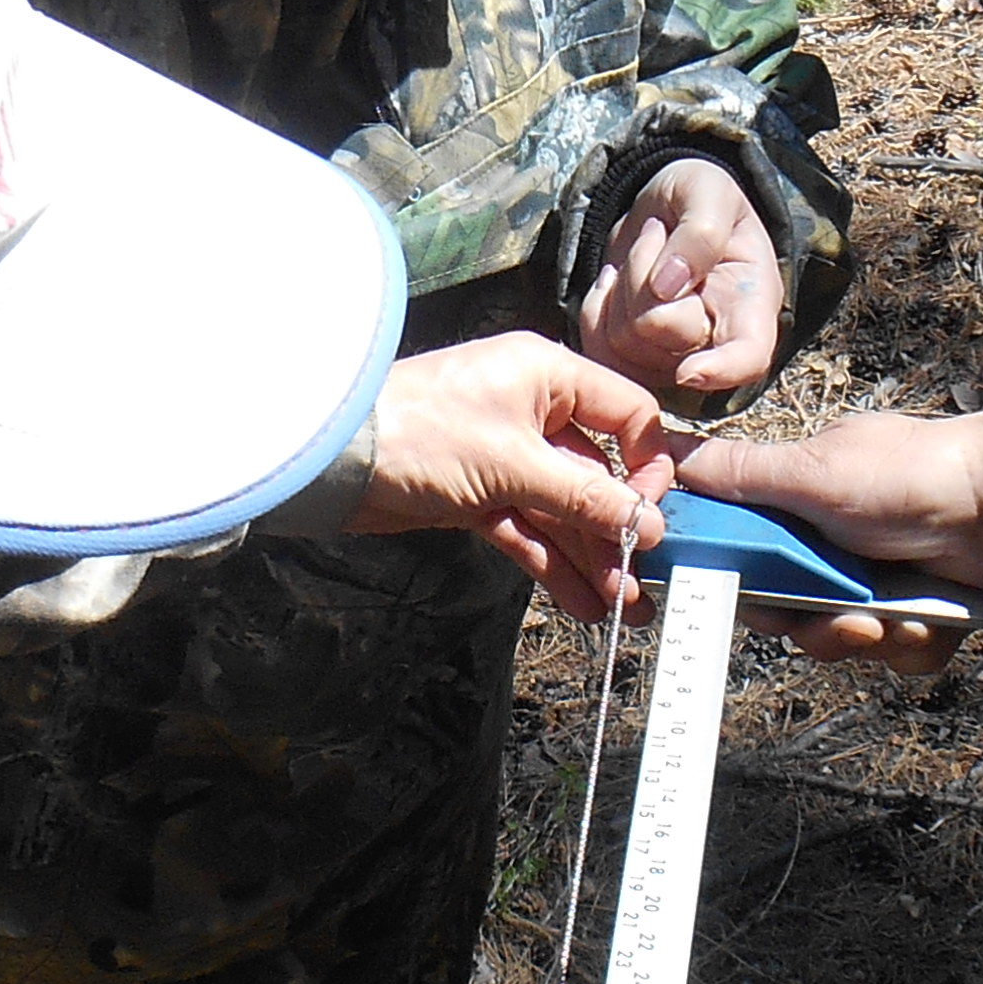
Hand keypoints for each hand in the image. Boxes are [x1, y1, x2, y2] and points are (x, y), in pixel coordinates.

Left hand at [358, 341, 672, 621]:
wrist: (332, 461)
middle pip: (594, 475)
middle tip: (640, 580)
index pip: (627, 416)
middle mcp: (531, 410)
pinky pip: (527, 527)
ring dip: (588, 556)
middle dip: (616, 530)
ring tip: (618, 606)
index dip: (646, 466)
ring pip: (560, 509)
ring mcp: (504, 454)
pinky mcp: (477, 491)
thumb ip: (586, 499)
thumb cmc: (418, 433)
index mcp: (548, 377)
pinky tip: (579, 599)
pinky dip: (550, 560)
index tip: (650, 515)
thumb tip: (647, 525)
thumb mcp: (515, 466)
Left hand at [578, 164, 781, 400]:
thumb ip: (701, 231)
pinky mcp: (634, 359)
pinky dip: (596, 310)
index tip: (688, 370)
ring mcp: (672, 356)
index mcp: (751, 303)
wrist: (662, 210)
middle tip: (659, 233)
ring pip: (626, 339)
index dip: (722, 372)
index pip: (749, 359)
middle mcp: (715, 340)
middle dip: (646, 274)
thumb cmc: (697, 197)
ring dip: (622, 284)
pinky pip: (600, 350)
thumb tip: (666, 286)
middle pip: (664, 334)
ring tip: (644, 253)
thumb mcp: (709, 189)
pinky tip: (614, 282)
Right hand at [674, 385, 982, 671]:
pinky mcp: (918, 615)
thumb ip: (738, 476)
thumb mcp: (812, 470)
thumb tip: (666, 455)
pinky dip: (910, 643)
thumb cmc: (915, 474)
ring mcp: (879, 582)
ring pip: (839, 642)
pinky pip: (894, 656)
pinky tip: (929, 618)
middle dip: (812, 623)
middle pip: (789, 613)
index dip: (745, 587)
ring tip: (891, 616)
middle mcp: (835, 546)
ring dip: (863, 636)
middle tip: (841, 613)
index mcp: (801, 505)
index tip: (753, 599)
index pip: (747, 559)